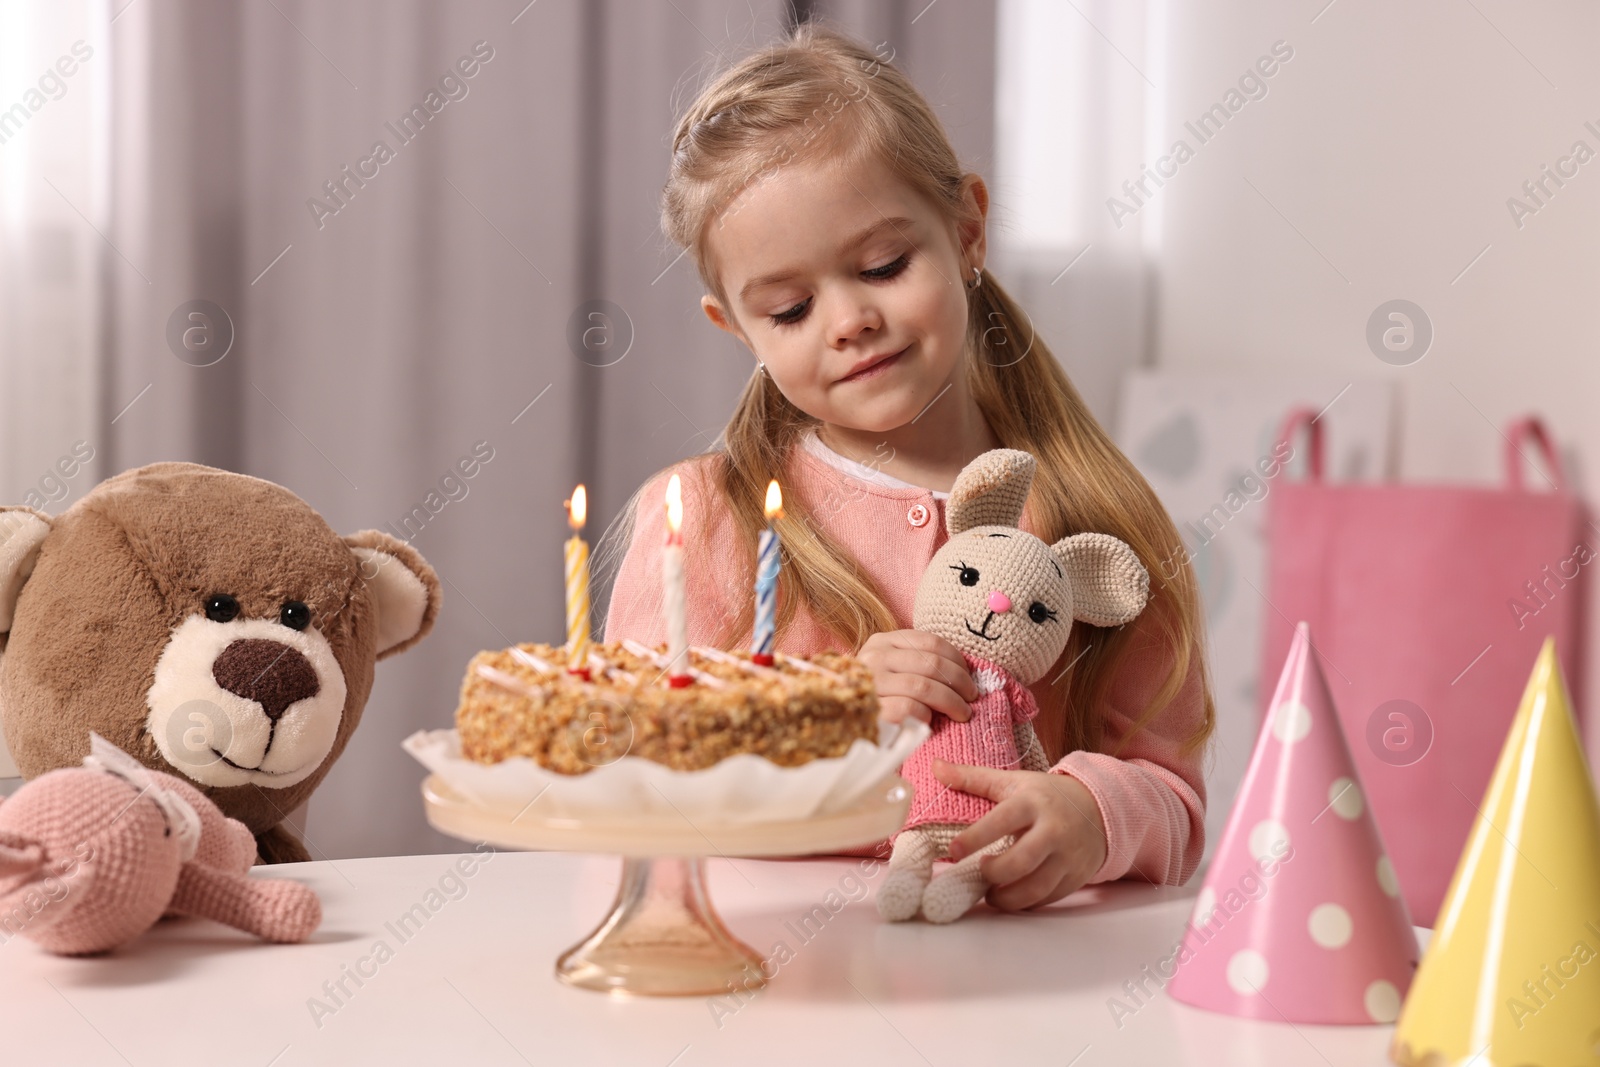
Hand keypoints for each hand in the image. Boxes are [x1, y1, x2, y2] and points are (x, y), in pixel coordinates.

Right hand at [859, 629, 976, 724]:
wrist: (849, 728)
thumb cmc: (879, 698)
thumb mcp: (894, 670)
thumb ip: (918, 663)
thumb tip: (963, 669)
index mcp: (882, 641)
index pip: (930, 642)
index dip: (957, 660)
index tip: (969, 676)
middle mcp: (873, 657)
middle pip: (931, 664)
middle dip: (959, 682)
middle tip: (971, 698)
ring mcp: (870, 683)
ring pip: (923, 686)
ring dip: (951, 701)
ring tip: (962, 713)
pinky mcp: (871, 709)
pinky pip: (909, 708)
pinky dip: (926, 715)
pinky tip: (929, 721)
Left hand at [933, 759, 1108, 910]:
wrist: (1099, 808)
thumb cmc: (1046, 795)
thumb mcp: (1013, 781)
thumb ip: (973, 778)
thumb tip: (935, 767)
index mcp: (1032, 802)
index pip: (1001, 821)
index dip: (975, 837)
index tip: (954, 850)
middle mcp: (1053, 829)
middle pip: (1021, 860)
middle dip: (994, 872)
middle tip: (980, 870)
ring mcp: (1067, 856)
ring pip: (1036, 887)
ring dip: (1007, 897)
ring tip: (991, 894)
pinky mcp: (1076, 876)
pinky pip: (1048, 898)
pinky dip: (1026, 903)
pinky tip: (1012, 897)